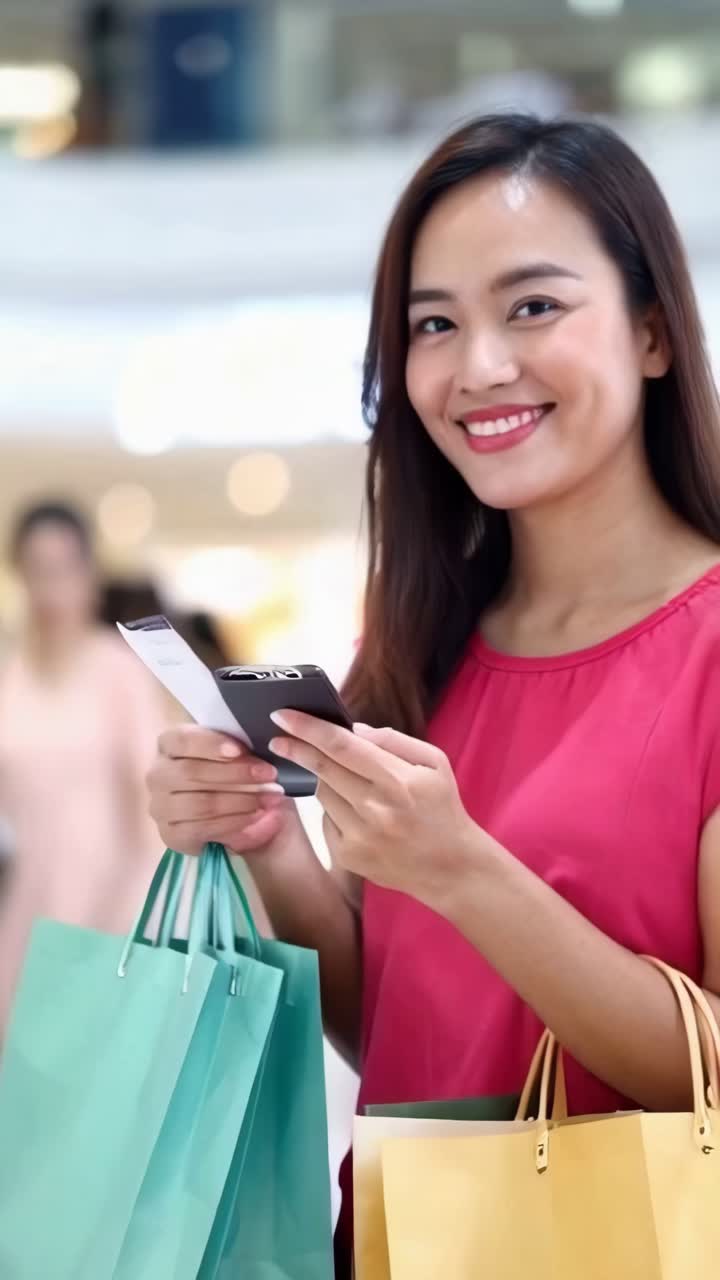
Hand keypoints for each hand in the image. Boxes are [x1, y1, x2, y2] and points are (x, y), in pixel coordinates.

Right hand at [148, 725, 292, 856]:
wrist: (220, 813)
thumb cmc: (224, 772)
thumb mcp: (228, 752)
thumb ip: (235, 749)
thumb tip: (253, 751)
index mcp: (167, 745)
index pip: (181, 740)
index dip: (210, 744)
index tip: (239, 750)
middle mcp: (157, 775)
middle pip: (191, 772)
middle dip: (235, 773)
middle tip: (269, 774)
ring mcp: (160, 807)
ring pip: (199, 803)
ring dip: (240, 800)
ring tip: (269, 797)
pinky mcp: (170, 834)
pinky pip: (202, 828)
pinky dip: (233, 822)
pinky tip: (255, 816)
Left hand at [268, 711, 481, 909]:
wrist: (451, 866)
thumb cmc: (441, 808)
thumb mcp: (433, 762)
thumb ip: (391, 740)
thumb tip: (351, 729)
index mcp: (398, 780)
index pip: (342, 746)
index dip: (308, 728)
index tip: (283, 715)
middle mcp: (375, 809)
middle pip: (322, 768)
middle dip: (296, 749)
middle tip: (278, 738)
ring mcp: (359, 836)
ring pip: (322, 793)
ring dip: (324, 779)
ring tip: (349, 783)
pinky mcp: (348, 856)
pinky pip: (326, 819)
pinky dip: (334, 808)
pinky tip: (357, 812)